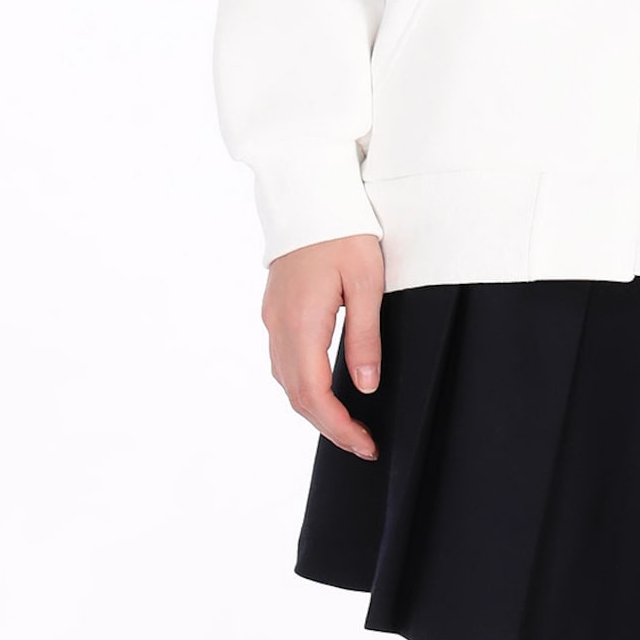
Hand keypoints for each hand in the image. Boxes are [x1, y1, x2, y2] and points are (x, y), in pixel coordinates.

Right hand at [261, 234, 385, 460]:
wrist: (309, 195)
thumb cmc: (345, 233)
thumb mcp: (366, 283)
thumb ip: (364, 337)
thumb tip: (364, 386)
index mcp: (301, 323)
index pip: (314, 394)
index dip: (339, 427)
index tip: (366, 445)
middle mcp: (279, 326)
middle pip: (296, 396)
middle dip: (329, 427)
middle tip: (363, 445)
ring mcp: (272, 319)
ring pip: (286, 382)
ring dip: (314, 410)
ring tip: (348, 426)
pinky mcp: (274, 310)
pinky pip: (283, 362)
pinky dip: (303, 387)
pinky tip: (325, 392)